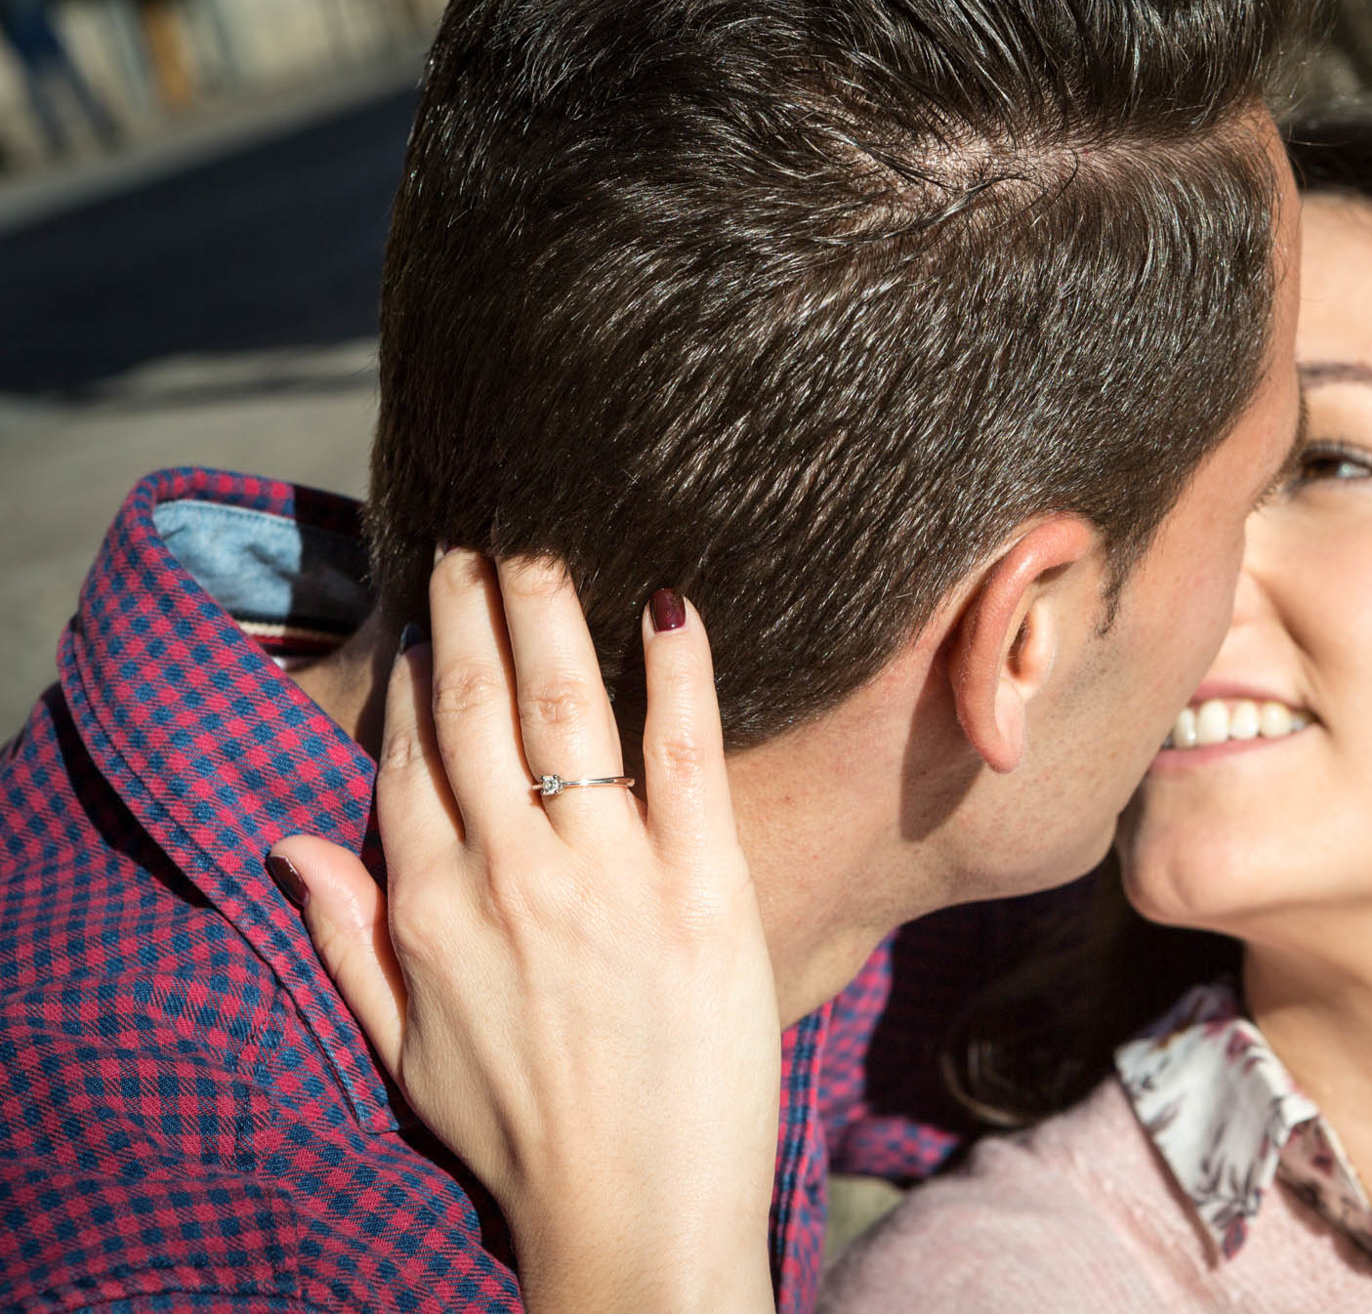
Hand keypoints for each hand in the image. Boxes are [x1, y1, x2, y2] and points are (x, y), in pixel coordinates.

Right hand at [271, 553, 778, 1312]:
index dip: (416, 677)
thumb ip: (346, 938)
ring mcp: (609, 872)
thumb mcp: (400, 1049)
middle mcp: (510, 871)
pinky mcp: (703, 884)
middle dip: (472, 609)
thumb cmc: (521, 1139)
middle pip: (477, 707)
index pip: (410, 756)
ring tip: (548, 539)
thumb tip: (289, 844)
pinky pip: (686, 751)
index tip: (424, 615)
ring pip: (566, 705)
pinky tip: (671, 604)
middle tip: (478, 535)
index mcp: (432, 906)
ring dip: (550, 608)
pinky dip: (679, 670)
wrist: (636, 1216)